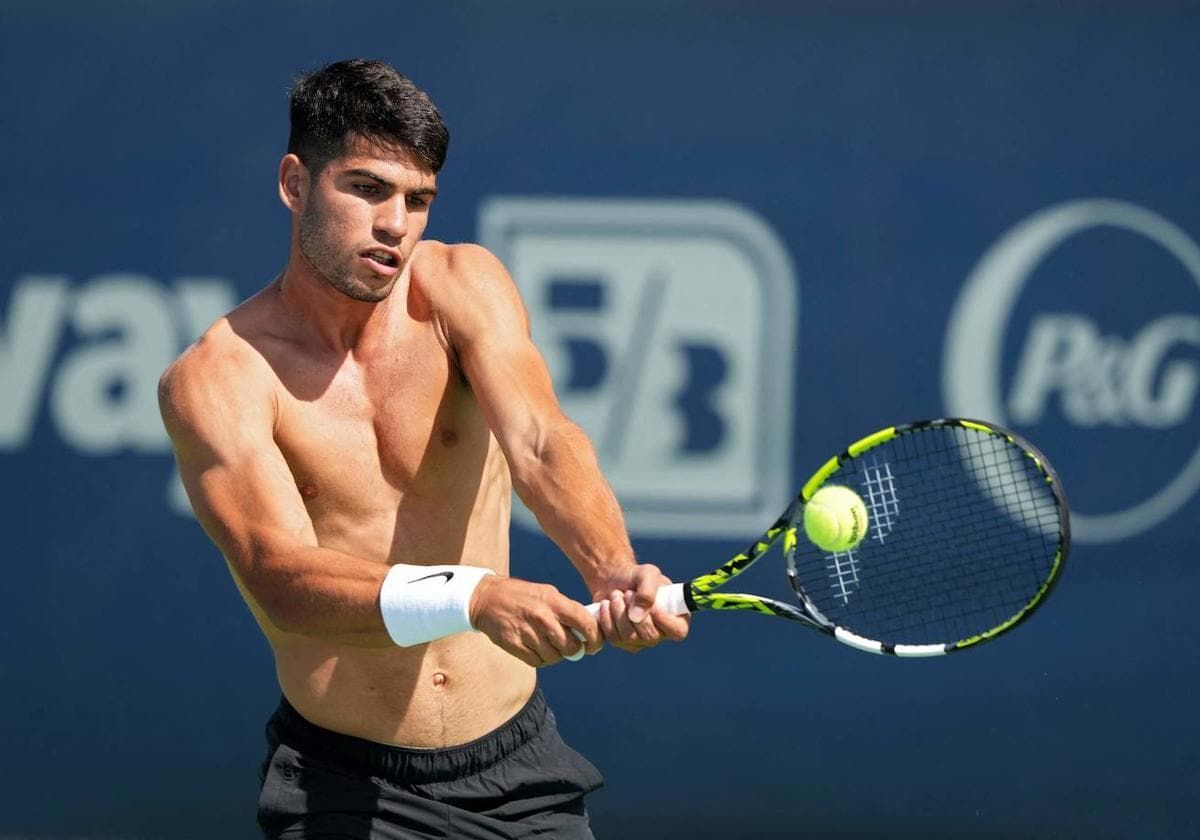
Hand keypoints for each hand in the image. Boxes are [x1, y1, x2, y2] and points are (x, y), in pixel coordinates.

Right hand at [469, 575, 601, 666]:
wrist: (487, 599)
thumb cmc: (523, 596)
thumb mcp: (548, 593)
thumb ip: (567, 610)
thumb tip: (588, 630)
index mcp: (554, 602)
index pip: (585, 623)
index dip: (595, 637)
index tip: (594, 644)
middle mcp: (542, 617)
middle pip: (571, 646)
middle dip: (574, 650)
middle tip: (571, 647)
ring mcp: (527, 632)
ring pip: (554, 657)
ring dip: (556, 655)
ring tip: (550, 645)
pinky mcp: (514, 644)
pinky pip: (537, 661)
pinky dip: (541, 659)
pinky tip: (537, 648)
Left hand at [590, 564, 689, 652]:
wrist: (613, 581)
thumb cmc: (636, 577)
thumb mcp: (647, 574)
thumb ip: (647, 591)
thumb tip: (637, 616)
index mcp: (675, 616)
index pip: (678, 631)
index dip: (665, 621)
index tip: (653, 606)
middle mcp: (660, 633)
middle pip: (649, 636)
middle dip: (634, 611)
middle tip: (627, 592)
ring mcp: (641, 641)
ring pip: (628, 637)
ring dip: (618, 612)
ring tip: (615, 595)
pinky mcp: (622, 643)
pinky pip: (614, 638)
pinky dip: (607, 619)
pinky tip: (606, 605)